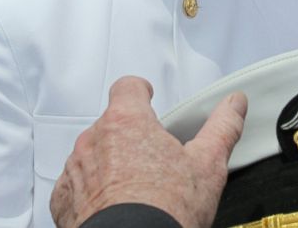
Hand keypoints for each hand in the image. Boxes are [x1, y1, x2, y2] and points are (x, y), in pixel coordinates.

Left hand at [50, 77, 246, 227]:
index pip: (128, 87)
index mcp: (127, 122)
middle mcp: (94, 141)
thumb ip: (223, 126)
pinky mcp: (63, 200)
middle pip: (112, 123)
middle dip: (131, 135)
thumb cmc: (165, 210)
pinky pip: (76, 185)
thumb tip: (234, 105)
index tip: (147, 96)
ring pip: (93, 154)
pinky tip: (115, 206)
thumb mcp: (208, 164)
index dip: (140, 91)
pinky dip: (92, 192)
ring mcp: (76, 170)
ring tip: (136, 187)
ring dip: (110, 163)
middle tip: (155, 158)